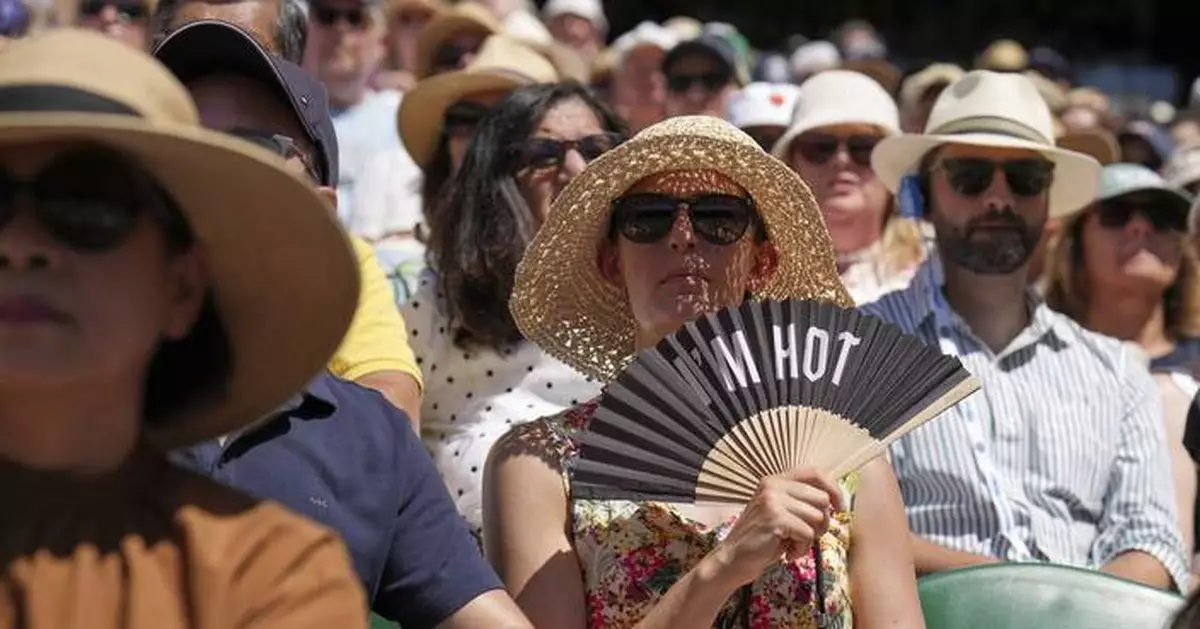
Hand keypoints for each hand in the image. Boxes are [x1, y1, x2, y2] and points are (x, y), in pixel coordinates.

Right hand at [706, 467, 844, 588]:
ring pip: (817, 517)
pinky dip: (803, 548)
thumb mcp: (781, 512)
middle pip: (821, 498)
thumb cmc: (762, 539)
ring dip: (811, 538)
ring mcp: (773, 500)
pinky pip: (808, 533)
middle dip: (822, 522)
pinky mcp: (775, 518)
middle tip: (807, 535)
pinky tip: (788, 552)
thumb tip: (835, 501)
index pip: (815, 472)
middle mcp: (773, 485)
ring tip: (793, 544)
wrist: (733, 559)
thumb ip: (801, 501)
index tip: (840, 508)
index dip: (833, 488)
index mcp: (776, 480)